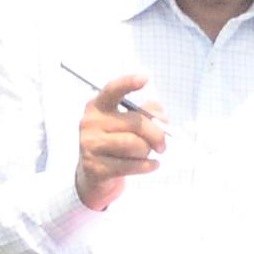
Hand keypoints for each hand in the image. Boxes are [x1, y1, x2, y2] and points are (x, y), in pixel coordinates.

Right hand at [73, 75, 167, 211]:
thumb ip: (147, 113)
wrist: (94, 175)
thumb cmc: (116, 143)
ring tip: (147, 154)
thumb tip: (162, 117)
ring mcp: (91, 145)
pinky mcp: (96, 168)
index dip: (128, 83)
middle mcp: (90, 123)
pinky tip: (153, 165)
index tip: (146, 78)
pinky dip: (148, 166)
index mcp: (98, 107)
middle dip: (156, 134)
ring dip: (147, 151)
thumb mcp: (128, 124)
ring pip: (135, 145)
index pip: (112, 90)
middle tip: (163, 144)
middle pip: (136, 123)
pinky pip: (132, 165)